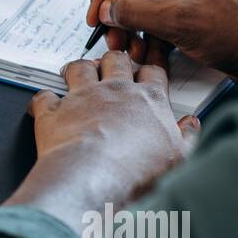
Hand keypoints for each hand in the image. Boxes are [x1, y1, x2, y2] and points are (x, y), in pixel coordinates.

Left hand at [3, 52, 200, 227]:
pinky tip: (46, 102)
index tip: (149, 66)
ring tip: (77, 71)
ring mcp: (81, 98)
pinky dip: (44, 99)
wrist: (94, 178)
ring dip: (78, 68)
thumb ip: (187, 136)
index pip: (153, 72)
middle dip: (114, 59)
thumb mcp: (179, 157)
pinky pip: (45, 97)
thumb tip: (192, 125)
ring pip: (80, 67)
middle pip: (116, 61)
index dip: (151, 67)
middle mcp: (114, 92)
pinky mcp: (53, 112)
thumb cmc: (136, 170)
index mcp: (147, 100)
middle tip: (112, 63)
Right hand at [87, 0, 237, 91]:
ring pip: (148, 8)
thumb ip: (136, 12)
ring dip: (135, 31)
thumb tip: (108, 8)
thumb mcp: (180, 21)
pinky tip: (148, 58)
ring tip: (130, 51)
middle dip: (122, 14)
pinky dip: (152, 40)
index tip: (96, 11)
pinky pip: (163, 24)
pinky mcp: (197, 18)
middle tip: (111, 37)